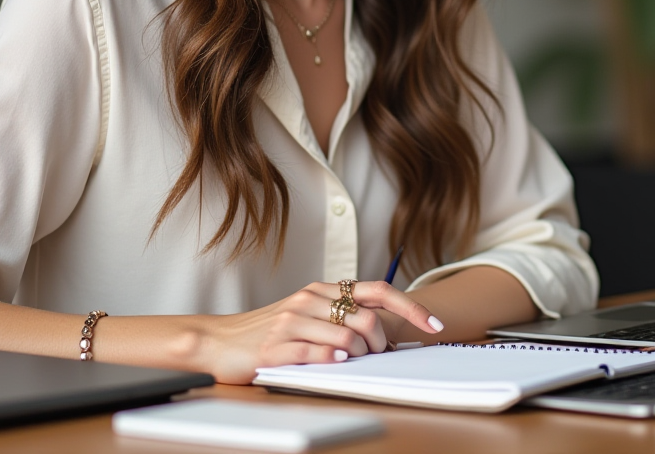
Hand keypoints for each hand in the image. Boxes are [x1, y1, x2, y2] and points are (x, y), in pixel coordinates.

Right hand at [185, 280, 442, 383]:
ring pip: (348, 337)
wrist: (220, 341)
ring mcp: (294, 320)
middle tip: (373, 357)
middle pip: (368, 318)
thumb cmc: (269, 332)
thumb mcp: (310, 318)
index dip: (411, 307)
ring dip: (358, 356)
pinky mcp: (278, 345)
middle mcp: (311, 299)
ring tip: (348, 362)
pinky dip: (332, 360)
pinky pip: (318, 353)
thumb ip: (343, 319)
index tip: (434, 326)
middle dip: (380, 344)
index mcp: (324, 290)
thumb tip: (385, 336)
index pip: (378, 291)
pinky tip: (334, 364)